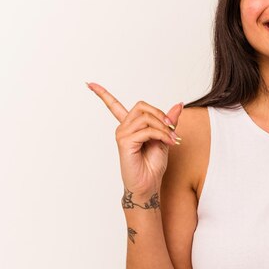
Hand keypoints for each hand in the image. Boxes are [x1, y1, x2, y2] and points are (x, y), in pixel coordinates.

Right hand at [87, 82, 182, 198]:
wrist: (149, 185)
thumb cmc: (153, 164)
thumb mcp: (165, 138)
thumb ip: (169, 121)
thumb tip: (178, 104)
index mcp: (130, 127)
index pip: (113, 106)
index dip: (102, 94)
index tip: (89, 83)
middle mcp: (123, 128)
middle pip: (141, 106)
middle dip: (160, 114)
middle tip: (172, 128)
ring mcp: (122, 135)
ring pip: (145, 117)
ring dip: (163, 127)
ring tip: (172, 139)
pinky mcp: (125, 142)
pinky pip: (146, 130)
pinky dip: (161, 135)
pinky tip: (168, 142)